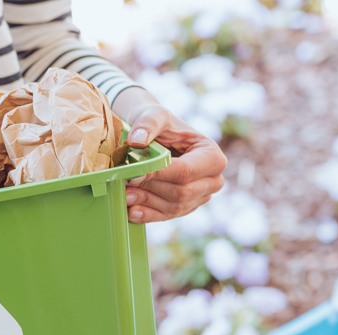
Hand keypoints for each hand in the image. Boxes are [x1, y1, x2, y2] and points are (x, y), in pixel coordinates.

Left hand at [113, 88, 226, 222]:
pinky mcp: (186, 207)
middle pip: (181, 193)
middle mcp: (213, 180)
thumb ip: (147, 123)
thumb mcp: (155, 115)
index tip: (133, 174)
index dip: (159, 175)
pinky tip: (132, 212)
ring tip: (124, 195)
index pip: (186, 172)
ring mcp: (201, 196)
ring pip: (174, 207)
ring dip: (147, 203)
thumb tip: (137, 140)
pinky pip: (168, 216)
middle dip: (151, 190)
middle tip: (125, 184)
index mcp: (212, 156)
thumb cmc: (160, 124)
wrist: (157, 136)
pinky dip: (149, 214)